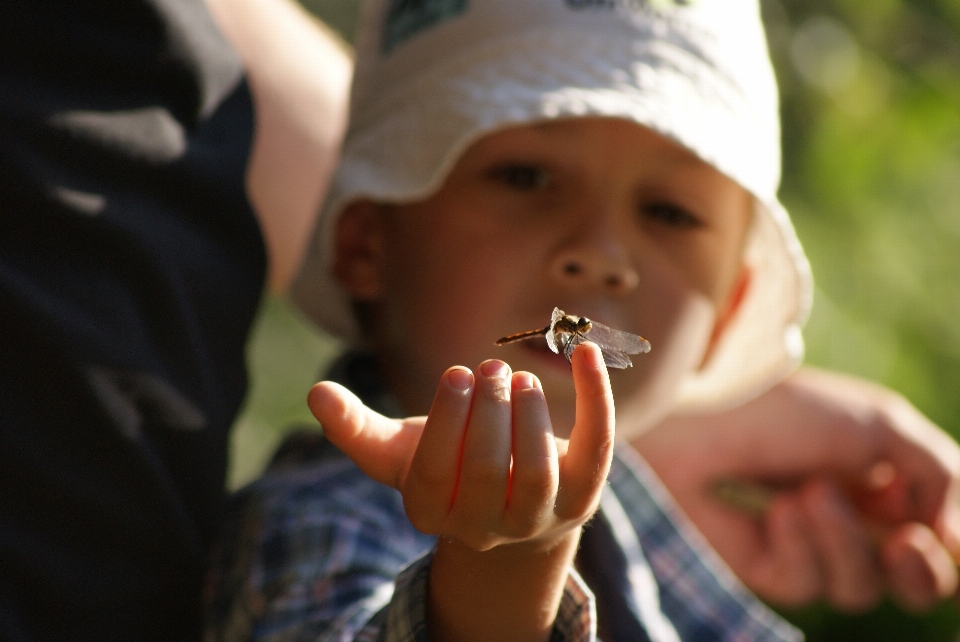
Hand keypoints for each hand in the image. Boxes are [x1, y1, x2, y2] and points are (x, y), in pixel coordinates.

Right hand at [308, 343, 614, 641]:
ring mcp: (538, 516)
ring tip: (518, 377)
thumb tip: (316, 392)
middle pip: (487, 474)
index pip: (435, 473)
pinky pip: (596, 449)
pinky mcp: (582, 495)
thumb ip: (356, 429)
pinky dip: (597, 398)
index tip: (456, 375)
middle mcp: (486, 526)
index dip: (446, 421)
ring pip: (539, 474)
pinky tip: (589, 352)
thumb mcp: (400, 452)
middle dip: (489, 414)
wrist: (512, 509)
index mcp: (432, 512)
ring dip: (531, 416)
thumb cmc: (448, 467)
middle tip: (490, 369)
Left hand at [633, 366, 959, 612]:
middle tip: (904, 542)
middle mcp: (854, 517)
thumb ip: (943, 478)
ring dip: (844, 540)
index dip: (950, 546)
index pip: (940, 537)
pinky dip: (801, 545)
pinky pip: (809, 585)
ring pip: (862, 588)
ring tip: (808, 491)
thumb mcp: (882, 427)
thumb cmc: (786, 411)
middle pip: (915, 584)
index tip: (935, 532)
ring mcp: (810, 545)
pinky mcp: (768, 567)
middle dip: (920, 572)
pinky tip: (777, 510)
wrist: (697, 416)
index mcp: (886, 480)